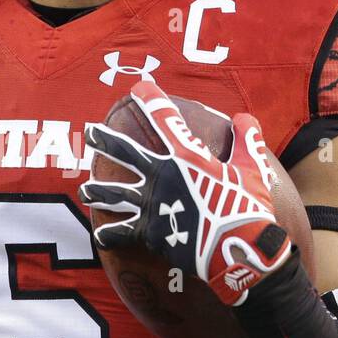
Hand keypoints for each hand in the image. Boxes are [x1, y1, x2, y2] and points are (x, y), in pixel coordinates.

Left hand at [77, 80, 292, 305]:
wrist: (238, 249)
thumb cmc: (247, 208)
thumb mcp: (252, 169)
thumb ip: (246, 139)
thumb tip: (244, 117)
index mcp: (186, 157)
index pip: (165, 119)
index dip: (151, 100)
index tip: (140, 88)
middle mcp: (162, 176)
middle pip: (125, 153)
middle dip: (105, 140)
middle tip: (89, 132)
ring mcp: (152, 204)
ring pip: (115, 194)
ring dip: (98, 191)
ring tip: (85, 190)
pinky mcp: (149, 232)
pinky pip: (122, 233)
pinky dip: (110, 235)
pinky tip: (100, 236)